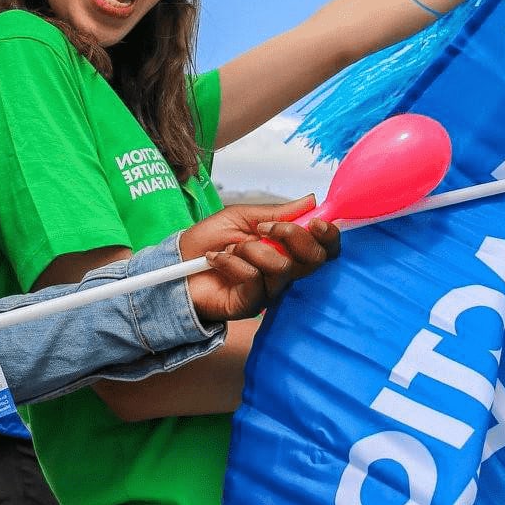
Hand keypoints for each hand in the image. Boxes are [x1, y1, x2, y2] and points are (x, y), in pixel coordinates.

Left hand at [179, 197, 339, 321]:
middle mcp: (284, 271)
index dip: (329, 235)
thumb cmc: (208, 240)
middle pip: (315, 259)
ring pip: (282, 267)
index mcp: (287, 248)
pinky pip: (254, 279)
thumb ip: (277, 212)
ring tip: (229, 248)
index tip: (316, 222)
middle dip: (293, 236)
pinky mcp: (251, 305)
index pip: (324, 247)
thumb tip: (312, 200)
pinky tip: (216, 260)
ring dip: (251, 249)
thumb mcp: (242, 216)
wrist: (175, 263)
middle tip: (263, 229)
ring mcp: (269, 290)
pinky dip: (232, 262)